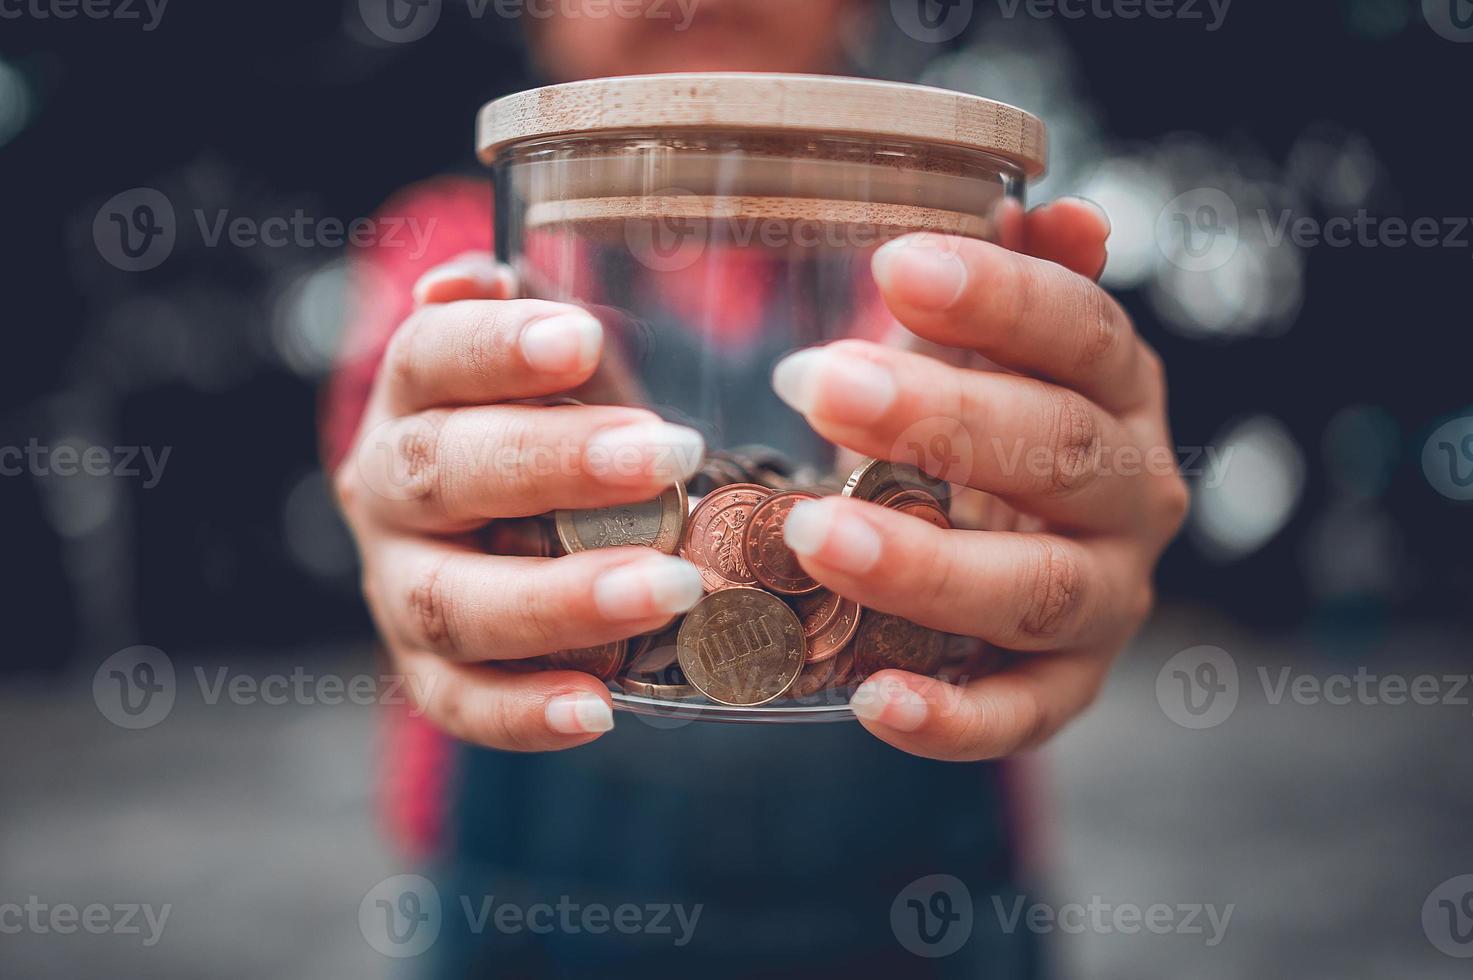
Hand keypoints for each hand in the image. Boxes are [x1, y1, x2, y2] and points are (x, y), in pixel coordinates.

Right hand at [334, 254, 705, 751]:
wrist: (519, 518)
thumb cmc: (556, 422)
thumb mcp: (557, 360)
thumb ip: (532, 314)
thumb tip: (474, 279)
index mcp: (411, 394)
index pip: (430, 355)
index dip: (495, 347)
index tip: (582, 339)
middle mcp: (386, 488)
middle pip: (440, 473)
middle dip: (552, 465)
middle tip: (667, 455)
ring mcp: (396, 585)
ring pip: (448, 600)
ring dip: (557, 598)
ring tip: (669, 587)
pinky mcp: (425, 669)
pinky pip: (457, 701)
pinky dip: (522, 713)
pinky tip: (599, 710)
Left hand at [770, 199, 1189, 760]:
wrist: (1008, 540)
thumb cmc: (981, 423)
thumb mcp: (988, 345)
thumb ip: (1017, 285)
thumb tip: (1058, 212)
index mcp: (1121, 393)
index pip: (1085, 334)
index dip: (1001, 298)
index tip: (895, 267)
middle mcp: (1136, 496)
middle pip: (1062, 455)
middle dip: (942, 421)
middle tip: (820, 384)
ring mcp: (1110, 599)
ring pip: (1038, 590)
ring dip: (927, 567)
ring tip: (814, 536)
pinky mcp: (1068, 685)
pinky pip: (1023, 715)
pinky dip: (953, 717)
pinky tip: (872, 700)